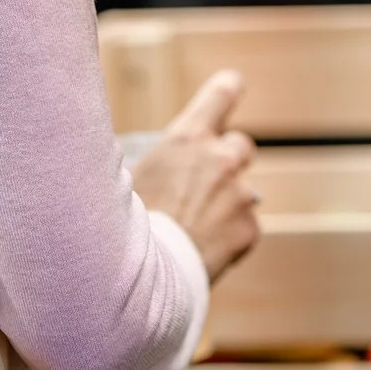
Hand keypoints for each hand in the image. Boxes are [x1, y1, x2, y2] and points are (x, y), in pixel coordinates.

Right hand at [130, 71, 260, 284]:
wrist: (139, 278)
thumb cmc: (121, 226)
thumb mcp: (125, 177)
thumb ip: (155, 159)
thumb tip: (152, 160)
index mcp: (187, 138)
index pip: (224, 91)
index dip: (228, 91)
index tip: (230, 92)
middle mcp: (220, 159)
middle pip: (241, 144)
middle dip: (226, 163)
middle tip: (201, 189)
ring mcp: (239, 194)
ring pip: (242, 193)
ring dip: (224, 206)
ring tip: (192, 232)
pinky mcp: (249, 229)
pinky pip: (245, 229)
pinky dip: (229, 240)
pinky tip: (202, 252)